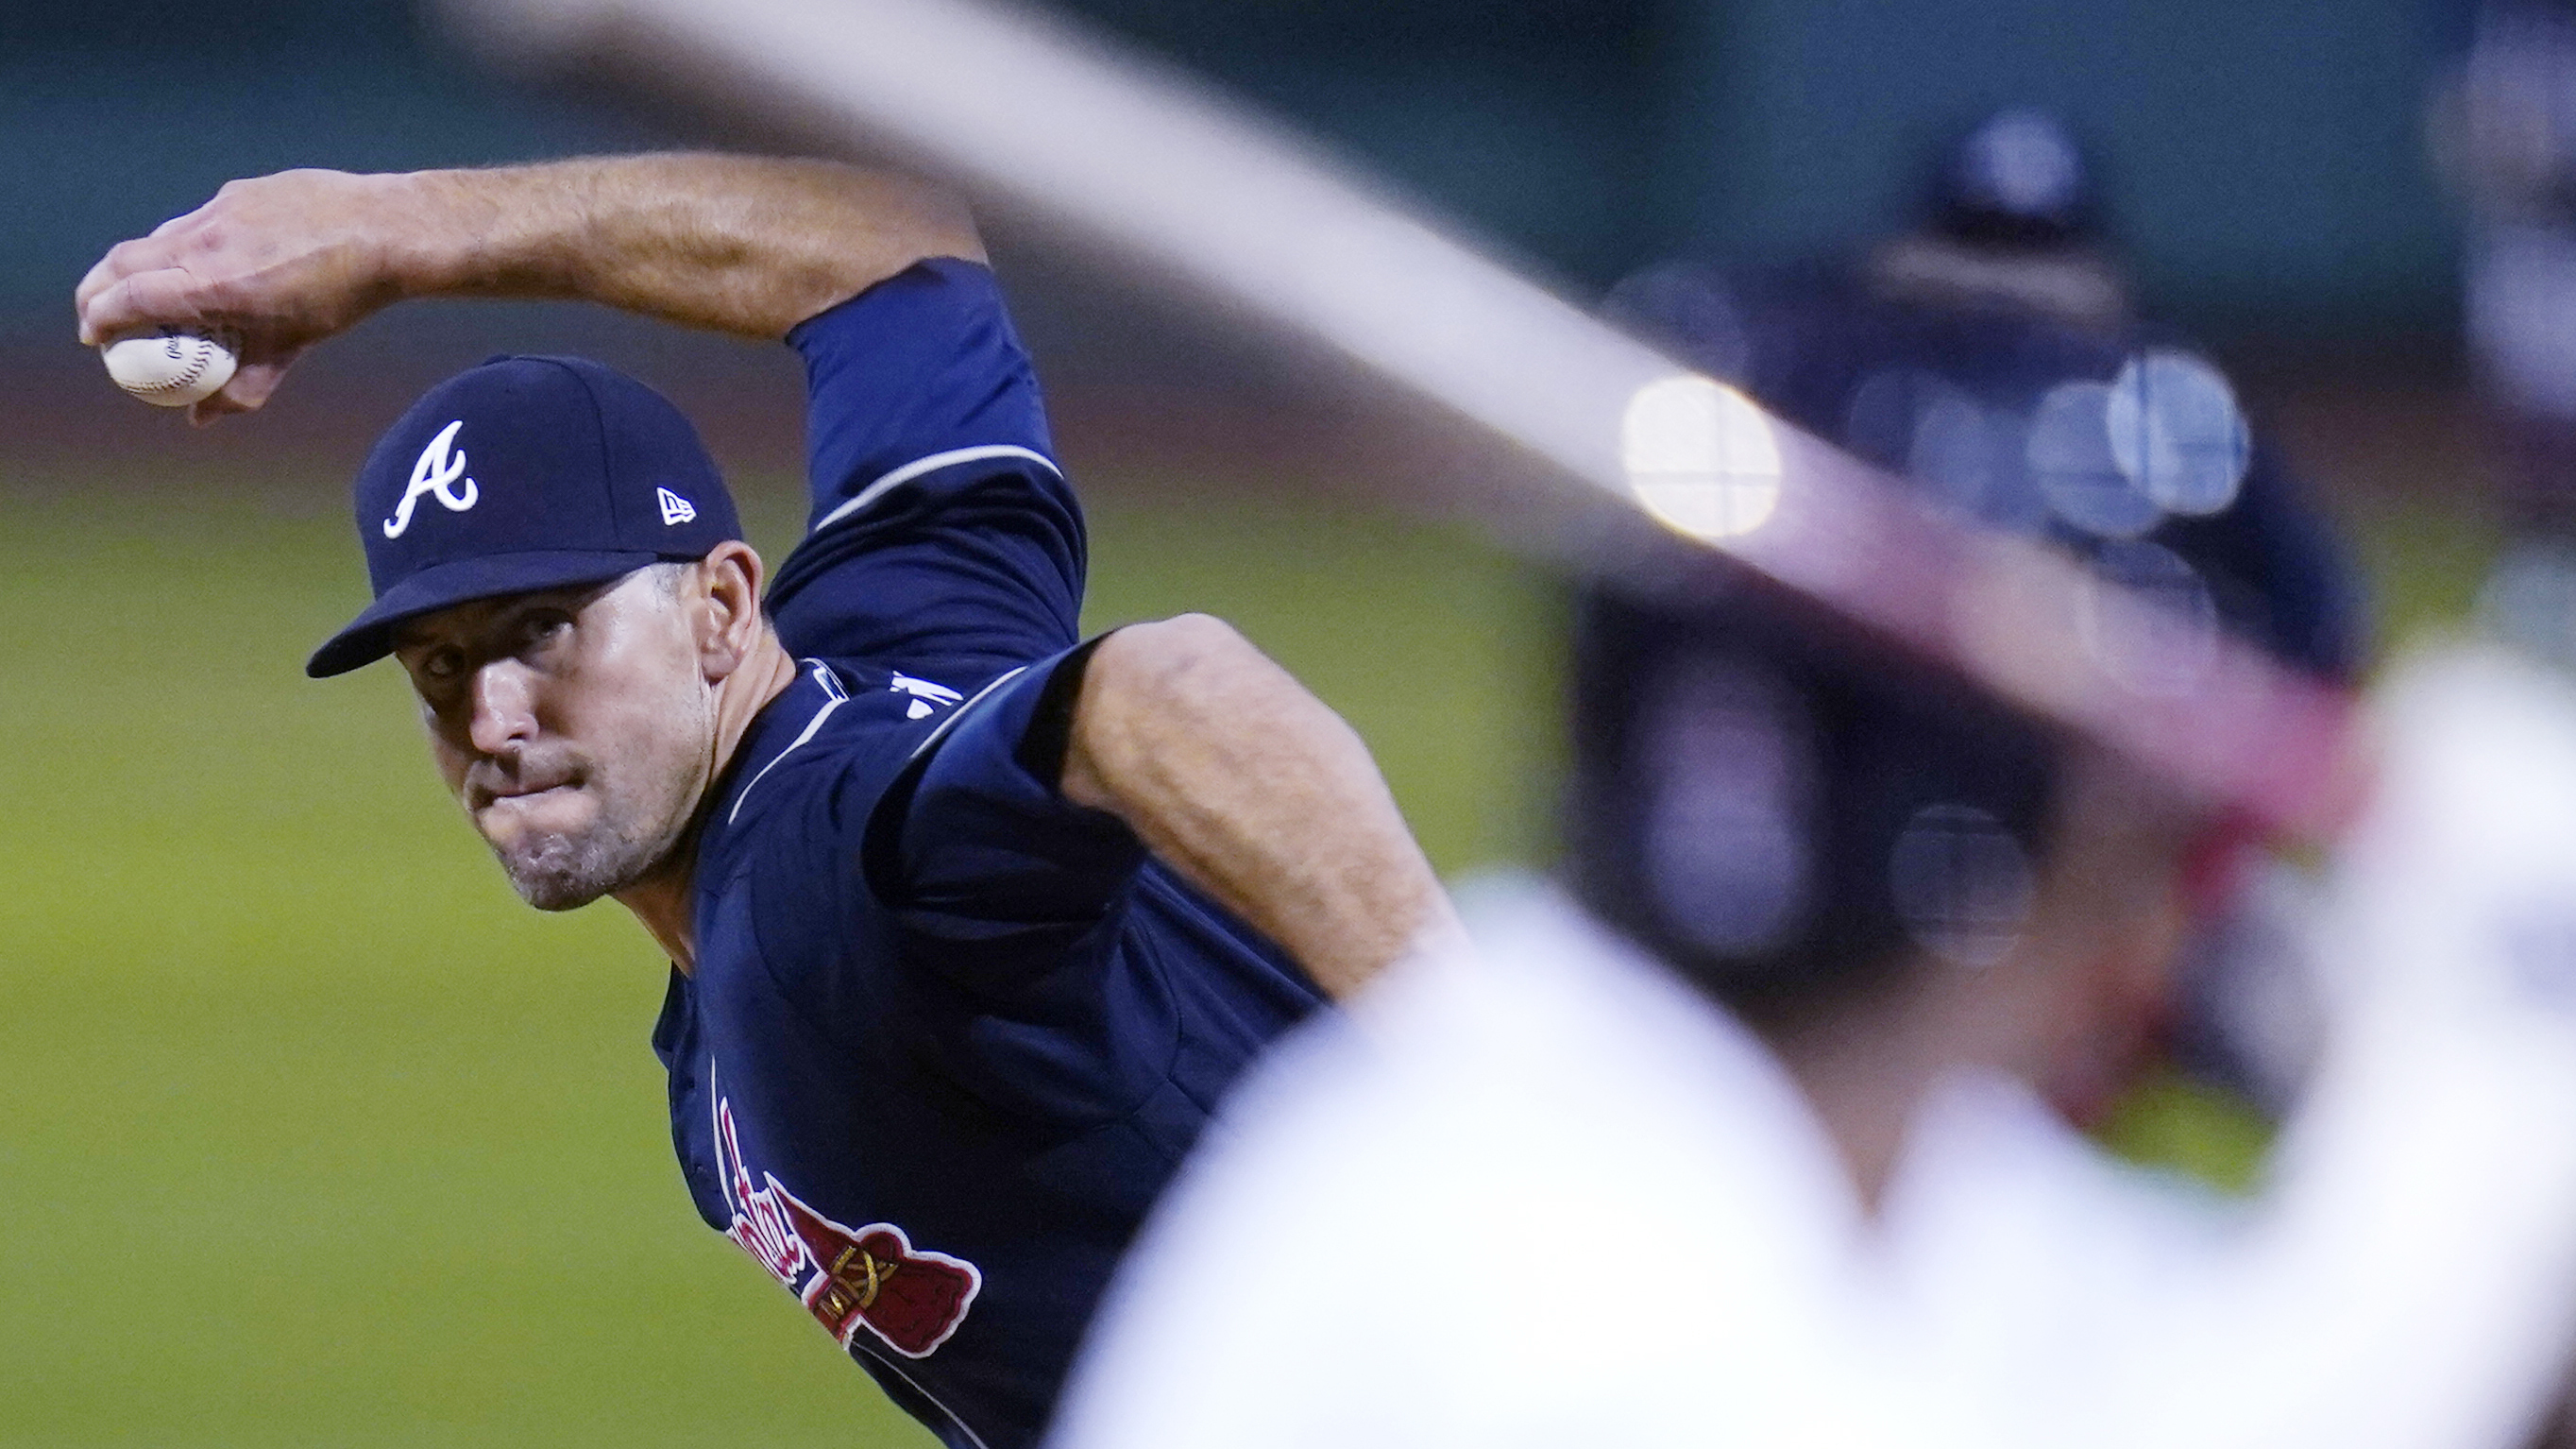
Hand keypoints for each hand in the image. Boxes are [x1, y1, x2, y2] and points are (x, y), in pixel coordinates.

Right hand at [75, 169, 428, 423]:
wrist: (386, 231)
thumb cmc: (341, 296)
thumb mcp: (291, 347)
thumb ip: (242, 386)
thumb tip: (200, 418)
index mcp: (210, 283)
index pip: (127, 297)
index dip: (100, 317)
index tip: (94, 336)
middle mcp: (204, 240)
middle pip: (123, 261)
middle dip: (98, 289)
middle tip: (97, 313)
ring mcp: (220, 210)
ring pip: (159, 238)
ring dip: (139, 265)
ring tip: (145, 289)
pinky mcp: (240, 192)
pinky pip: (198, 220)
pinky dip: (185, 244)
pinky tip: (206, 260)